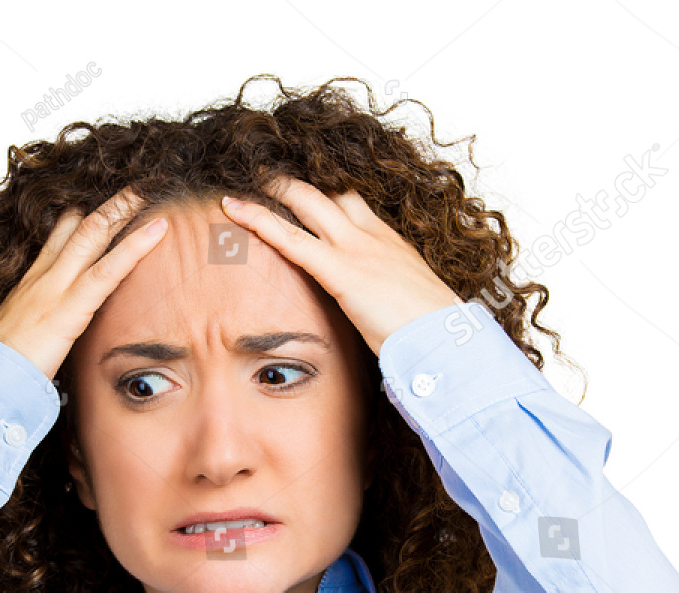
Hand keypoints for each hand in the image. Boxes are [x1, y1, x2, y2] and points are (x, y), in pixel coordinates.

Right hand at [0, 186, 169, 380]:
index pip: (59, 236)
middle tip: (136, 184)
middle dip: (109, 202)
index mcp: (32, 282)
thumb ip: (41, 324)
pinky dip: (136, 246)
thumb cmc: (0, 367)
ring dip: (124, 209)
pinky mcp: (70, 308)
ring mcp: (56, 287)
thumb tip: (54, 330)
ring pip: (94, 235)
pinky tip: (159, 229)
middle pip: (79, 225)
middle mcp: (43, 276)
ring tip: (151, 190)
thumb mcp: (22, 336)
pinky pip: (108, 270)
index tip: (104, 201)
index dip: (82, 215)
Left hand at [218, 176, 457, 356]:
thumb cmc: (429, 330)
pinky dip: (258, 220)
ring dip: (272, 186)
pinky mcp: (340, 270)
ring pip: (305, 201)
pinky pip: (290, 237)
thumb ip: (384, 293)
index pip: (351, 201)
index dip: (325, 188)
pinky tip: (234, 209)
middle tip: (266, 168)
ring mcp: (355, 248)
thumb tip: (372, 307)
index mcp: (389, 240)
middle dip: (294, 178)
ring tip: (242, 179)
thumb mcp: (405, 301)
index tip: (303, 181)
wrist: (444, 338)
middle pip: (327, 191)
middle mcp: (371, 234)